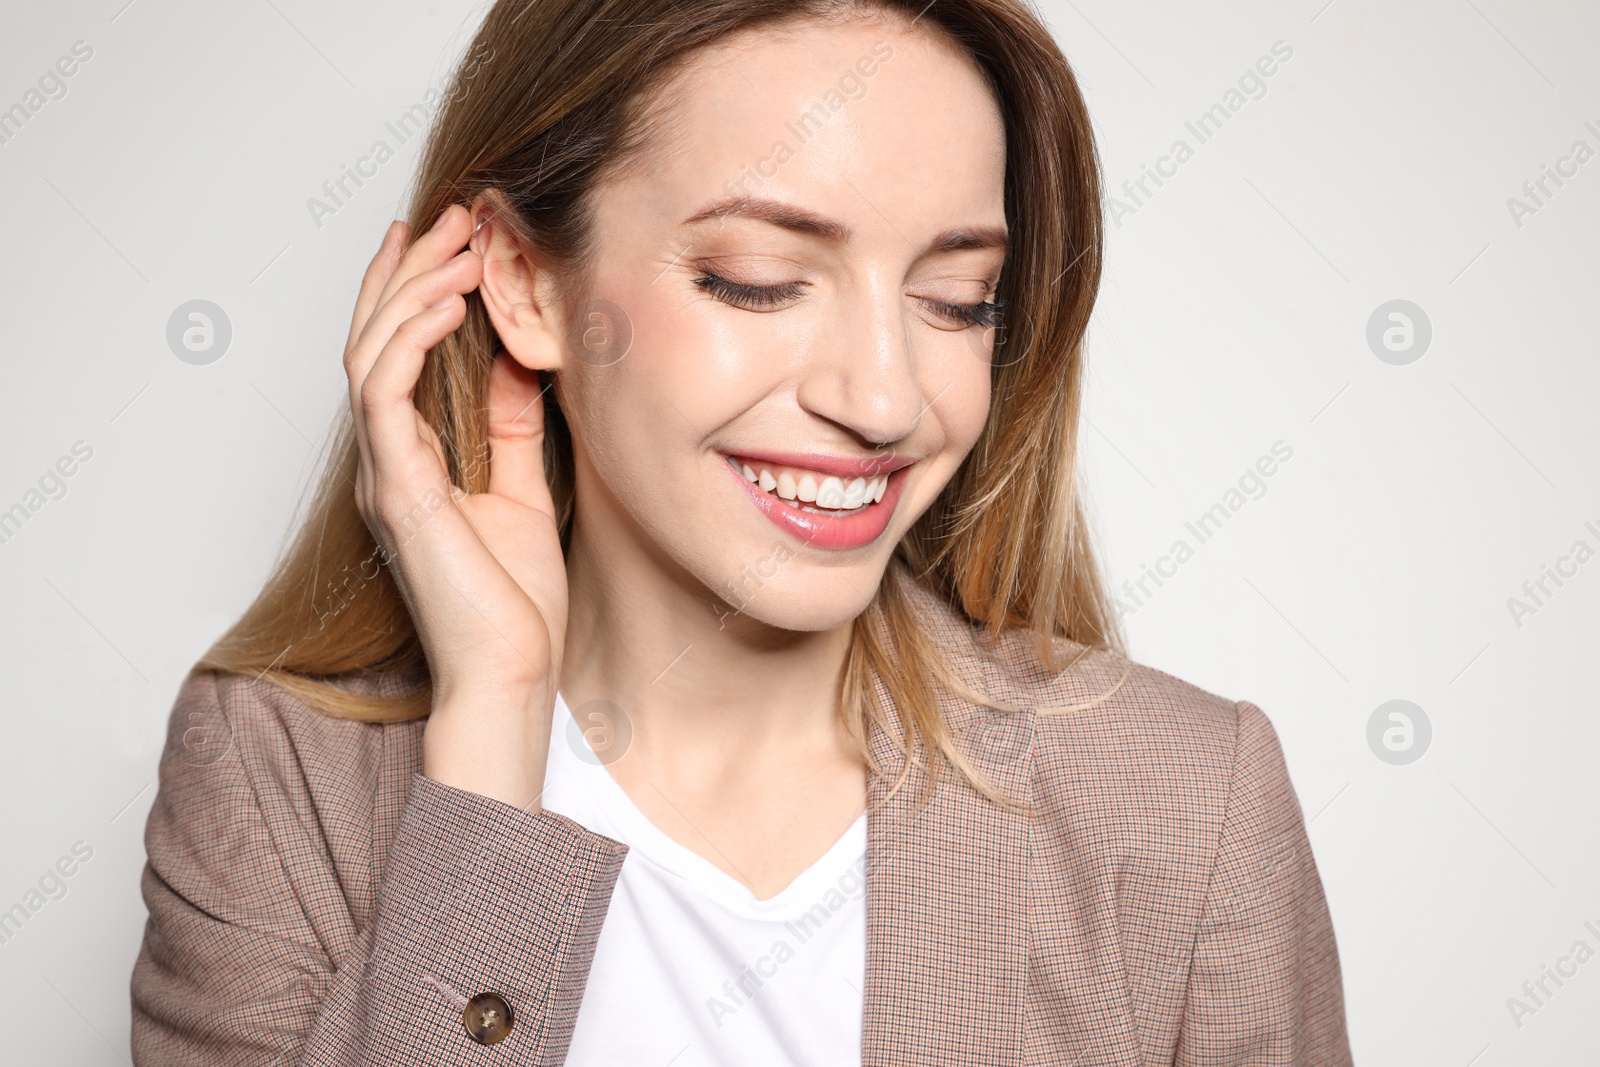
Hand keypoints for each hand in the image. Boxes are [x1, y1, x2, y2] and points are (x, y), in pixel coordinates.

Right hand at [343, 205, 566, 809]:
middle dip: (411, 272)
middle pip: (376, 341)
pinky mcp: (398, 490)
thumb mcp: (524, 493)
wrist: (512, 676)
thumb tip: (522, 364)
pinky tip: (448, 304)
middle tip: (452, 217)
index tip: (452, 242)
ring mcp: (385, 475)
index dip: (415, 293)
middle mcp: (387, 462)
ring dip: (411, 290)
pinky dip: (410, 340)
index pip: (397, 357)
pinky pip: (384, 394)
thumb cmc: (516, 605)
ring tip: (456, 245)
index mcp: (413, 463)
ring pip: (371, 354)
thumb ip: (513, 430)